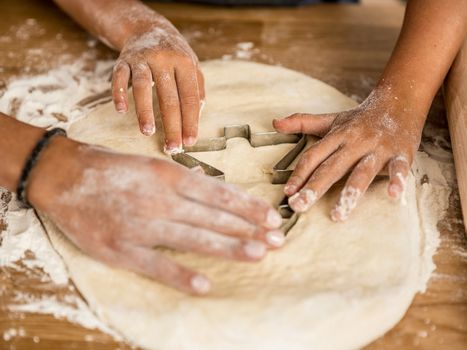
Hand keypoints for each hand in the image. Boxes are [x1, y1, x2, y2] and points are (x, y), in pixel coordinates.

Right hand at [28, 138, 283, 294]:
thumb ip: (182, 177)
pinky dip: (180, 275)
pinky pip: (156, 264)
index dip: (247, 206)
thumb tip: (212, 185)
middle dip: (248, 228)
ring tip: (258, 255)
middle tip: (278, 240)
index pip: (219, 193)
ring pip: (193, 238)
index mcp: (169, 176)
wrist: (62, 175)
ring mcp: (142, 225)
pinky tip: (204, 284)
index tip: (271, 217)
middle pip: (214, 216)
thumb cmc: (111, 167)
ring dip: (228, 247)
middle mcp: (161, 199)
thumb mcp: (151, 163)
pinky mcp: (121, 248)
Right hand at [111, 19, 204, 153]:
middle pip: (169, 97)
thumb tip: (197, 117)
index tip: (190, 141)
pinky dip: (119, 93)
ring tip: (147, 132)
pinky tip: (121, 110)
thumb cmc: (175, 55)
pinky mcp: (123, 60)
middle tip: (171, 147)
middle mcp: (164, 59)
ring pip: (143, 86)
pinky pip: (119, 77)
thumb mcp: (192, 66)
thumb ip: (197, 90)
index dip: (191, 121)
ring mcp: (142, 59)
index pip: (190, 97)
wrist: (148, 28)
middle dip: (171, 125)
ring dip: (144, 111)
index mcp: (185, 63)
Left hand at [273, 91, 423, 220]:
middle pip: (331, 167)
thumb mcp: (331, 119)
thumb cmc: (360, 118)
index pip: (313, 156)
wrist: (398, 100)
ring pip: (362, 172)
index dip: (299, 174)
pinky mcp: (401, 152)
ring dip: (350, 193)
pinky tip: (393, 196)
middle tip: (299, 207)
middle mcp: (355, 142)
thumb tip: (274, 123)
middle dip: (314, 188)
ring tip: (338, 215)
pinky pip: (399, 168)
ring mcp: (378, 148)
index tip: (287, 193)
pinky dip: (398, 180)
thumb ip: (302, 122)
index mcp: (337, 135)